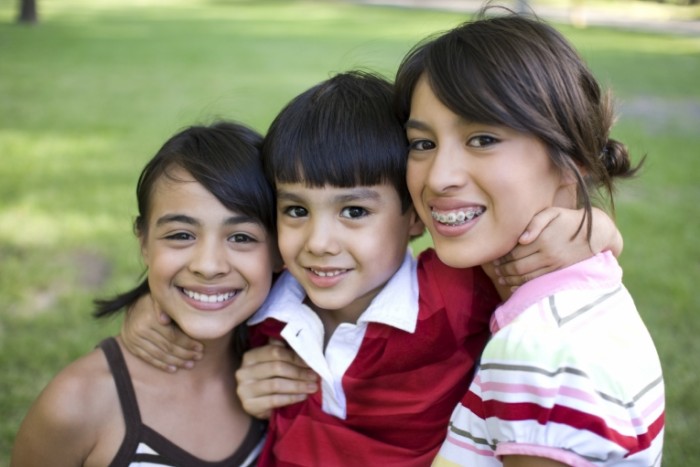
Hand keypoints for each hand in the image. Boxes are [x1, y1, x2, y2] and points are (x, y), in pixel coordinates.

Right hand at [120, 294, 202, 372]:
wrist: (131, 307)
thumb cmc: (152, 302)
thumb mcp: (160, 299)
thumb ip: (167, 306)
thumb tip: (171, 318)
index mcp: (150, 318)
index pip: (173, 336)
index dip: (188, 343)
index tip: (200, 347)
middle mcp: (140, 330)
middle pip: (167, 347)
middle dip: (185, 354)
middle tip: (198, 357)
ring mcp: (134, 340)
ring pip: (159, 355)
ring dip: (176, 361)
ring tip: (190, 364)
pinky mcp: (132, 347)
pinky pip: (148, 359)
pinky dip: (162, 365)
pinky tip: (174, 369)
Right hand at [236, 339, 317, 418]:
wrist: (257, 404)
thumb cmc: (268, 379)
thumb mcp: (272, 362)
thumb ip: (280, 350)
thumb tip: (298, 338)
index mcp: (250, 356)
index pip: (275, 352)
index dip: (295, 357)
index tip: (311, 363)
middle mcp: (243, 371)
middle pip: (277, 368)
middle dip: (299, 372)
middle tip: (315, 376)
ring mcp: (244, 389)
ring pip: (276, 384)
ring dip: (298, 386)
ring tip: (312, 387)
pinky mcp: (249, 405)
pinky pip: (274, 400)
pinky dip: (291, 398)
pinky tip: (302, 397)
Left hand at [493, 207, 619, 286]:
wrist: (595, 232)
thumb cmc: (568, 219)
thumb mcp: (552, 213)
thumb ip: (534, 222)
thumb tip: (521, 239)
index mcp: (542, 239)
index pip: (515, 252)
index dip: (502, 256)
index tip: (494, 257)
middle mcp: (547, 254)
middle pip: (518, 266)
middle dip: (503, 269)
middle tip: (494, 269)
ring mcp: (553, 265)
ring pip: (526, 277)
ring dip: (510, 279)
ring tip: (500, 278)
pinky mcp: (558, 271)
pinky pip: (537, 282)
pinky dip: (522, 286)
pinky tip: (513, 286)